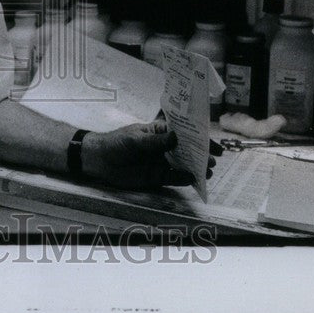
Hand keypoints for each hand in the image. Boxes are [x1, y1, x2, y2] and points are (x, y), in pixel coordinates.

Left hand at [81, 120, 216, 189]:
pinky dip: (184, 179)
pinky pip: (175, 178)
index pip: (184, 134)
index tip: (213, 145)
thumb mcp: (135, 140)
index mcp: (161, 132)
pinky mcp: (158, 177)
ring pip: (184, 165)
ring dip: (196, 168)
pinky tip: (192, 180)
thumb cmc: (117, 143)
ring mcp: (163, 162)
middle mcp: (165, 147)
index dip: (200, 138)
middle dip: (201, 155)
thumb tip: (176, 138)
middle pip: (187, 150)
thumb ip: (155, 141)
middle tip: (213, 161)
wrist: (100, 161)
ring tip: (208, 172)